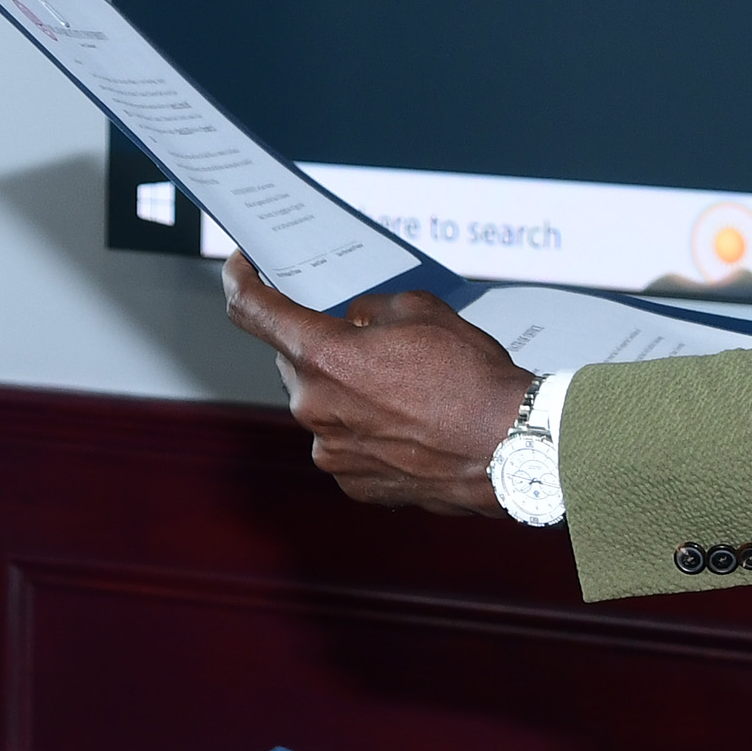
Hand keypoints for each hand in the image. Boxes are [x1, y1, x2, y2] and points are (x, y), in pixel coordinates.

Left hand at [222, 252, 528, 514]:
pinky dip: (361, 428)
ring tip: (402, 388)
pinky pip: (341, 442)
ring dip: (344, 390)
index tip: (242, 269)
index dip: (241, 281)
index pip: (254, 310)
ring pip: (319, 404)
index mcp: (323, 356)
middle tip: (366, 341)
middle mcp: (314, 406)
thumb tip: (354, 322)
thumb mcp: (421, 310)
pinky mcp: (350, 482)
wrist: (511, 448)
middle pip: (294, 361)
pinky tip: (404, 423)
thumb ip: (371, 310)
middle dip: (321, 345)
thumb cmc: (472, 378)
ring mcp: (329, 450)